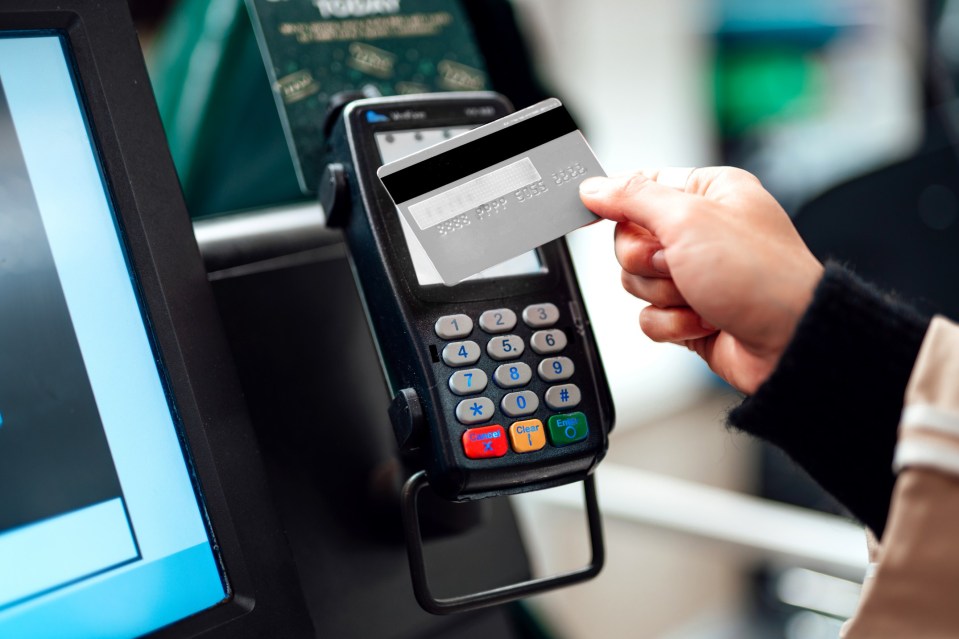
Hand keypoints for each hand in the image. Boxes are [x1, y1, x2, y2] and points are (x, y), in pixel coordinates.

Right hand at [579, 167, 823, 394]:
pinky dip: (672, 324)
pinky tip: (704, 321)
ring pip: (636, 281)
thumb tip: (594, 187)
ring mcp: (696, 274)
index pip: (641, 186)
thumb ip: (633, 197)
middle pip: (630, 240)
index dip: (619, 203)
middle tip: (678, 264)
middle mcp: (702, 231)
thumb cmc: (760, 275)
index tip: (599, 214)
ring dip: (664, 294)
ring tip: (701, 296)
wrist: (789, 343)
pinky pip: (650, 316)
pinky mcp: (691, 313)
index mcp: (708, 193)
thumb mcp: (688, 219)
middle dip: (649, 261)